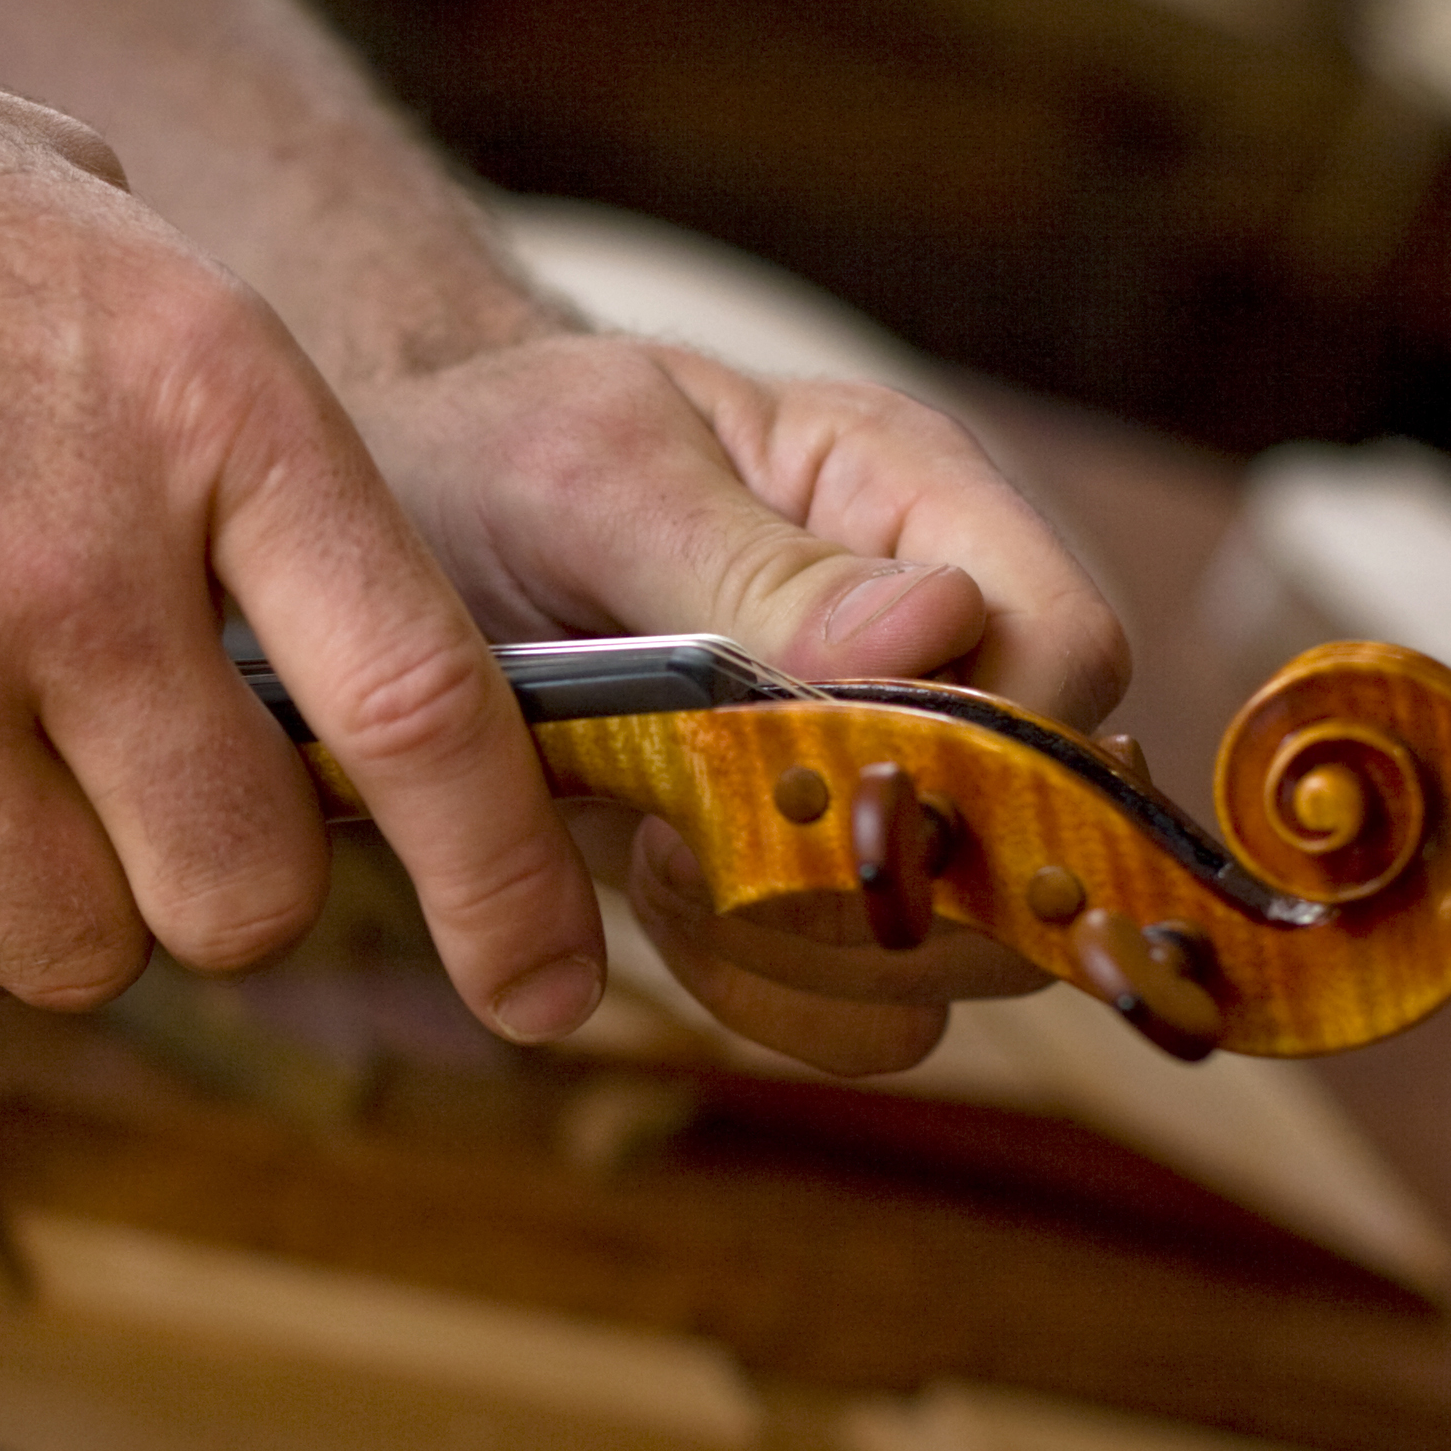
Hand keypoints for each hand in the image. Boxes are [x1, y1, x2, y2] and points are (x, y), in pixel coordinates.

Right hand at [0, 26, 605, 1038]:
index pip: (415, 707)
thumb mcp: (93, 225)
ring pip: (83, 955)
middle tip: (195, 814)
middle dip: (246, 890)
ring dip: (87, 915)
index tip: (551, 984)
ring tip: (28, 797)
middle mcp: (76, 571)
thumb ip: (222, 415)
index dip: (508, 884)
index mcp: (206, 411)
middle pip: (248, 894)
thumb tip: (293, 577)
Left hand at [350, 332, 1130, 1072]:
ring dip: (814, 951)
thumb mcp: (595, 477)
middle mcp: (923, 648)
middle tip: (725, 850)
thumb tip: (937, 624)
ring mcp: (860, 770)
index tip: (829, 778)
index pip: (1063, 653)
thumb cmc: (493, 456)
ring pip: (951, 945)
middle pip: (1037, 831)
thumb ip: (754, 564)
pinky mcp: (782, 868)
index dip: (986, 745)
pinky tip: (650, 884)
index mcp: (913, 503)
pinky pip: (835, 994)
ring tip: (670, 858)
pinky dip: (749, 977)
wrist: (387, 526)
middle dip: (896, 882)